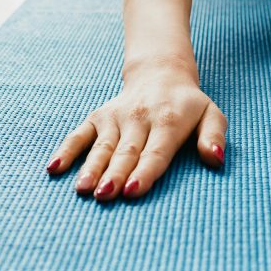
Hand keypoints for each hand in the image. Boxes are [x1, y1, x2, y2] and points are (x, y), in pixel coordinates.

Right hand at [45, 62, 227, 201]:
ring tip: (83, 189)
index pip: (156, 152)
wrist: (161, 74)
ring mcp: (116, 117)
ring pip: (102, 146)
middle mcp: (140, 118)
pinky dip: (67, 150)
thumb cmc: (189, 106)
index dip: (144, 172)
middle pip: (126, 152)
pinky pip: (80, 134)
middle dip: (115, 174)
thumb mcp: (211, 115)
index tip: (132, 191)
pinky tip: (54, 168)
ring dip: (91, 168)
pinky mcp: (99, 117)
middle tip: (105, 196)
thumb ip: (214, 136)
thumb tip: (216, 159)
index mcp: (169, 121)